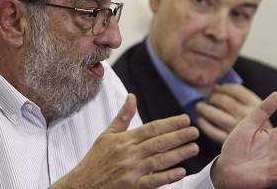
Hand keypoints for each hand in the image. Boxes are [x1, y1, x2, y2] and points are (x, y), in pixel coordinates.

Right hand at [52, 94, 199, 188]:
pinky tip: (181, 171)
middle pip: (158, 143)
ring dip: (178, 154)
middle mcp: (129, 154)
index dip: (170, 124)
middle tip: (195, 131)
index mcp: (124, 140)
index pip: (151, 128)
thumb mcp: (107, 135)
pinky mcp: (133, 187)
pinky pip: (153, 181)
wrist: (81, 185)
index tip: (184, 119)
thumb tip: (132, 96)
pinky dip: (167, 176)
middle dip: (178, 136)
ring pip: (159, 160)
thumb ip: (123, 117)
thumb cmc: (95, 160)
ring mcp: (131, 171)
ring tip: (193, 148)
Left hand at [196, 84, 270, 142]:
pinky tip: (201, 120)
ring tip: (200, 106)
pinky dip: (204, 124)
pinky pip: (211, 131)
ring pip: (216, 115)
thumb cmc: (258, 127)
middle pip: (224, 101)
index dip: (223, 88)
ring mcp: (236, 129)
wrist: (262, 152)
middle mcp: (246, 116)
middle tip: (208, 98)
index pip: (235, 90)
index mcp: (254, 104)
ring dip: (205, 109)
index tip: (217, 88)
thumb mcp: (255, 108)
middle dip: (213, 97)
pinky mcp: (227, 141)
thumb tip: (215, 87)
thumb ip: (237, 96)